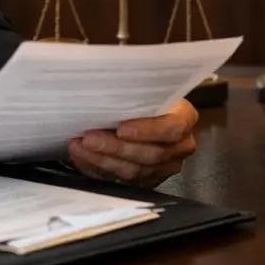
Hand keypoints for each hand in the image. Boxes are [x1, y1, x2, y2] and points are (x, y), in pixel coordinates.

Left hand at [67, 99, 197, 187]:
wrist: (144, 113)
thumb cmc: (144, 96)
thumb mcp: (146, 88)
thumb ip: (135, 91)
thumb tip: (107, 84)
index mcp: (185, 118)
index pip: (172, 129)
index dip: (147, 131)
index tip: (121, 129)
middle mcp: (181, 147)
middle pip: (150, 154)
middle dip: (116, 148)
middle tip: (89, 138)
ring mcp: (165, 167)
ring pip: (134, 171)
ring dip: (103, 160)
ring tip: (79, 147)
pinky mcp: (148, 181)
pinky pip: (121, 180)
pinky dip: (98, 168)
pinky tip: (82, 157)